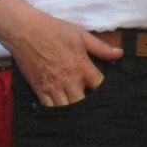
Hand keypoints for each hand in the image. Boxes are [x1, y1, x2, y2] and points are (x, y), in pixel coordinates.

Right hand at [0, 0, 123, 106]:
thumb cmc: (54, 30)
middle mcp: (69, 80)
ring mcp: (53, 87)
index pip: (100, 87)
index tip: (108, 97)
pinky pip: (50, 109)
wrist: (25, 31)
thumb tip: (120, 54)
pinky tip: (63, 115)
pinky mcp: (39, 90)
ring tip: (81, 116)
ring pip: (67, 110)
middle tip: (94, 110)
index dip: (105, 94)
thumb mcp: (80, 35)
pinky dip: (57, 114)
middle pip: (84, 104)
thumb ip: (101, 47)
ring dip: (74, 113)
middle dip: (89, 108)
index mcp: (82, 66)